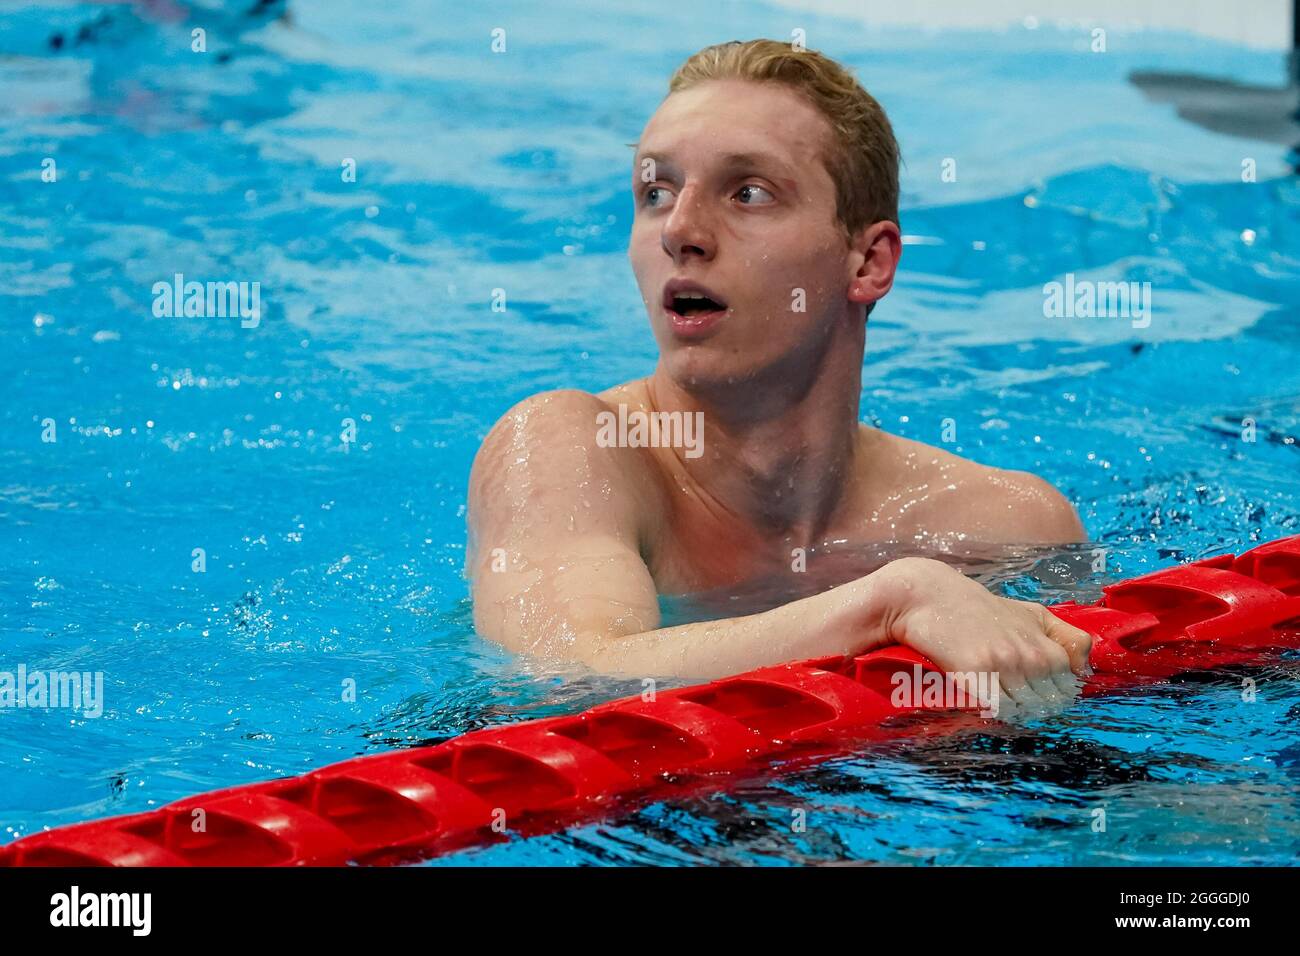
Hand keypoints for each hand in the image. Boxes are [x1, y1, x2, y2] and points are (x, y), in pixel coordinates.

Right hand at [869, 557, 1092, 719]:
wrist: (931, 599)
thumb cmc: (980, 609)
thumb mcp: (1031, 614)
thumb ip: (1064, 637)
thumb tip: (1085, 670)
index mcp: (1045, 644)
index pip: (1068, 687)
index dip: (1055, 693)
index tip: (1038, 690)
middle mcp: (1030, 656)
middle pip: (1048, 703)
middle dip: (1038, 705)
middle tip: (1017, 697)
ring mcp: (1004, 667)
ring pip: (1025, 710)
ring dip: (1017, 711)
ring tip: (1002, 699)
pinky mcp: (976, 676)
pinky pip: (998, 710)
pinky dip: (997, 712)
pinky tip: (987, 702)